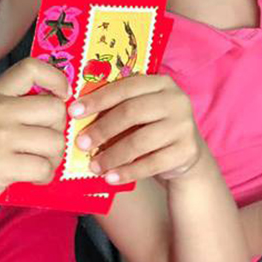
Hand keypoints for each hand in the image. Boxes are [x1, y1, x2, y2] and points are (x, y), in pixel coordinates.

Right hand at [0, 58, 68, 215]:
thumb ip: (18, 106)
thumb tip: (63, 102)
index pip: (31, 68)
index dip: (56, 79)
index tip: (62, 96)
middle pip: (55, 109)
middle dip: (59, 131)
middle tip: (44, 145)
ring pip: (55, 142)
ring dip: (53, 158)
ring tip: (37, 164)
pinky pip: (44, 168)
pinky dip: (44, 177)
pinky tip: (30, 178)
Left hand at [69, 74, 202, 183]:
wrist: (185, 153)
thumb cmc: (153, 127)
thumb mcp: (140, 111)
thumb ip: (117, 108)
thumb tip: (78, 116)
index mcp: (162, 83)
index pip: (125, 87)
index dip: (98, 99)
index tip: (73, 112)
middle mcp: (177, 101)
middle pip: (132, 112)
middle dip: (102, 129)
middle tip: (80, 143)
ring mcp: (184, 126)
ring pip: (140, 141)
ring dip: (112, 155)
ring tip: (94, 166)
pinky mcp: (187, 151)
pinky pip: (151, 163)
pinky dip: (128, 172)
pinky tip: (110, 178)